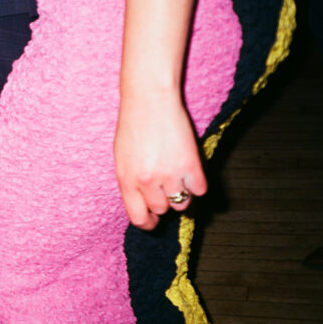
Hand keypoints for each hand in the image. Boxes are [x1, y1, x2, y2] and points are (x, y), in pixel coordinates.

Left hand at [114, 89, 207, 229]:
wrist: (150, 100)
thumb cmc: (133, 126)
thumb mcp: (122, 158)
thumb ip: (132, 182)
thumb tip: (144, 204)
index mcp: (126, 180)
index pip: (138, 218)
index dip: (148, 223)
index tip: (154, 220)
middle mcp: (146, 182)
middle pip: (162, 210)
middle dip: (164, 201)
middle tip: (165, 185)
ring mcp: (169, 175)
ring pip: (181, 203)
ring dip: (181, 193)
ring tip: (177, 175)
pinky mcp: (191, 165)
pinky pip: (200, 190)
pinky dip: (197, 183)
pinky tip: (190, 169)